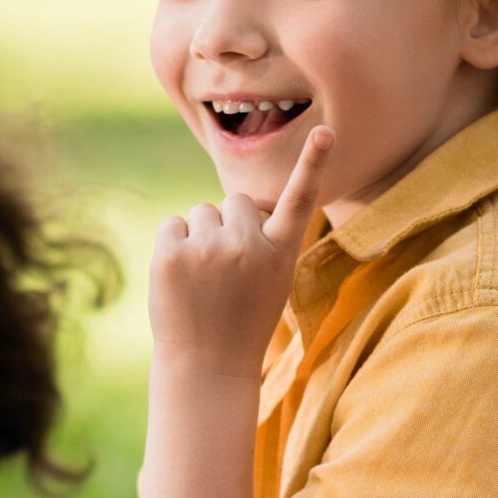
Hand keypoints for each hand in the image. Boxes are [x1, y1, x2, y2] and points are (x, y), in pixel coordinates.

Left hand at [149, 125, 332, 373]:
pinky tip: (181, 277)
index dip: (313, 163)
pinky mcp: (171, 254)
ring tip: (204, 280)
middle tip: (226, 272)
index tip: (326, 132)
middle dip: (228, 226)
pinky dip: (174, 245)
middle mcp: (248, 245)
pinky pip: (172, 225)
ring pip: (202, 212)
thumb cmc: (242, 321)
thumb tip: (228, 207)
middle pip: (234, 202)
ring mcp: (208, 249)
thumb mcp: (269, 282)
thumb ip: (259, 242)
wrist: (207, 365)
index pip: (300, 200)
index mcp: (280, 253)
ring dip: (200, 236)